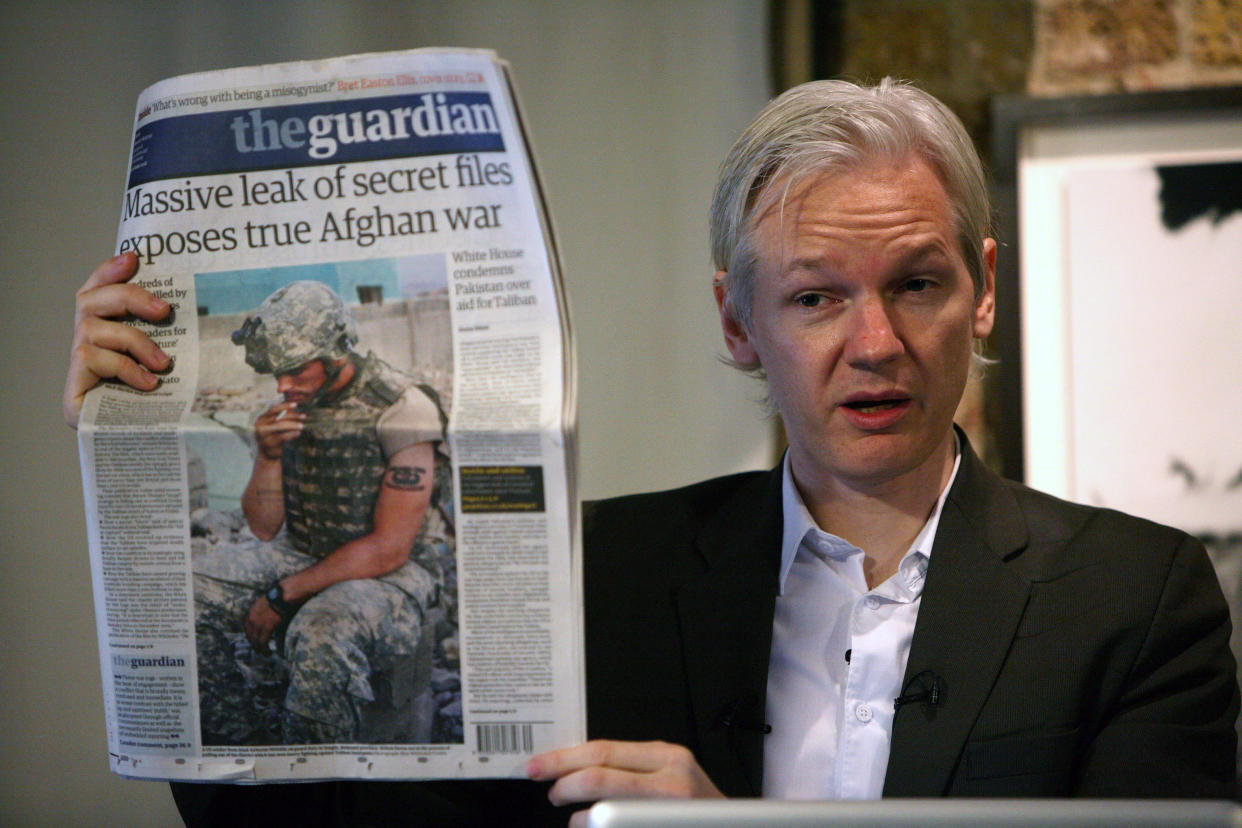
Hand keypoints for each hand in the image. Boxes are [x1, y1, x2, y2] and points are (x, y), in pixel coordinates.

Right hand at [64, 252, 170, 426]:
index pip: (96, 287)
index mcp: (104, 325)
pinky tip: (149, 383)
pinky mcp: (74, 385)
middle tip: (164, 310)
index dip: (109, 270)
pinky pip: (95, 358)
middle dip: (130, 297)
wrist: (140, 439)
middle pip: (93, 300)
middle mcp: (84, 337)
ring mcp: (76, 360)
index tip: (134, 258)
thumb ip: (162, 333)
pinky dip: (126, 368)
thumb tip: (183, 306)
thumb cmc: (155, 393)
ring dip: (136, 342)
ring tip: (163, 363)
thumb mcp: (163, 357)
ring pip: (97, 330)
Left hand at [243, 594, 283, 654]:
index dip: (250, 636)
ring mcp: (258, 623)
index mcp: (251, 611)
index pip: (246, 627)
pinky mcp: (267, 627)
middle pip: (250, 636)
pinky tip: (268, 652)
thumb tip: (267, 616)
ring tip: (265, 654)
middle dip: (254, 645)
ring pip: (255, 641)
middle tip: (259, 650)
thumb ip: (263, 610)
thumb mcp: (266, 602)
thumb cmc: (279, 596)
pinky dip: (265, 649)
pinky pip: (263, 642)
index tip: (254, 640)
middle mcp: (252, 618)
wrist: (283, 594)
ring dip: (260, 649)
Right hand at [254, 401, 305, 459]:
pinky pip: (282, 437)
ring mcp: (263, 435)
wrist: (268, 454)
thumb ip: (282, 416)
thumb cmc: (274, 436)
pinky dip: (291, 434)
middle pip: (278, 417)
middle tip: (304, 416)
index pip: (273, 410)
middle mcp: (260, 426)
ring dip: (293, 425)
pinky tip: (298, 433)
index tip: (296, 404)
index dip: (284, 406)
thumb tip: (294, 404)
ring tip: (302, 425)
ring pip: (280, 426)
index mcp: (261, 419)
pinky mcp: (268, 444)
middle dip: (292, 416)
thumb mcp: (276, 425)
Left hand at [526, 740, 723, 826]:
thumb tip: (580, 768)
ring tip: (574, 819)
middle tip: (547, 790)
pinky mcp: (664, 824)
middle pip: (599, 774)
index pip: (603, 750)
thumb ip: (633, 769)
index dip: (565, 758)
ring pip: (603, 809)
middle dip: (563, 782)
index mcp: (667, 756)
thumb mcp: (669, 776)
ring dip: (580, 817)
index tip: (539, 765)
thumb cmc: (697, 809)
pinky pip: (611, 827)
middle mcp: (671, 777)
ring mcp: (670, 806)